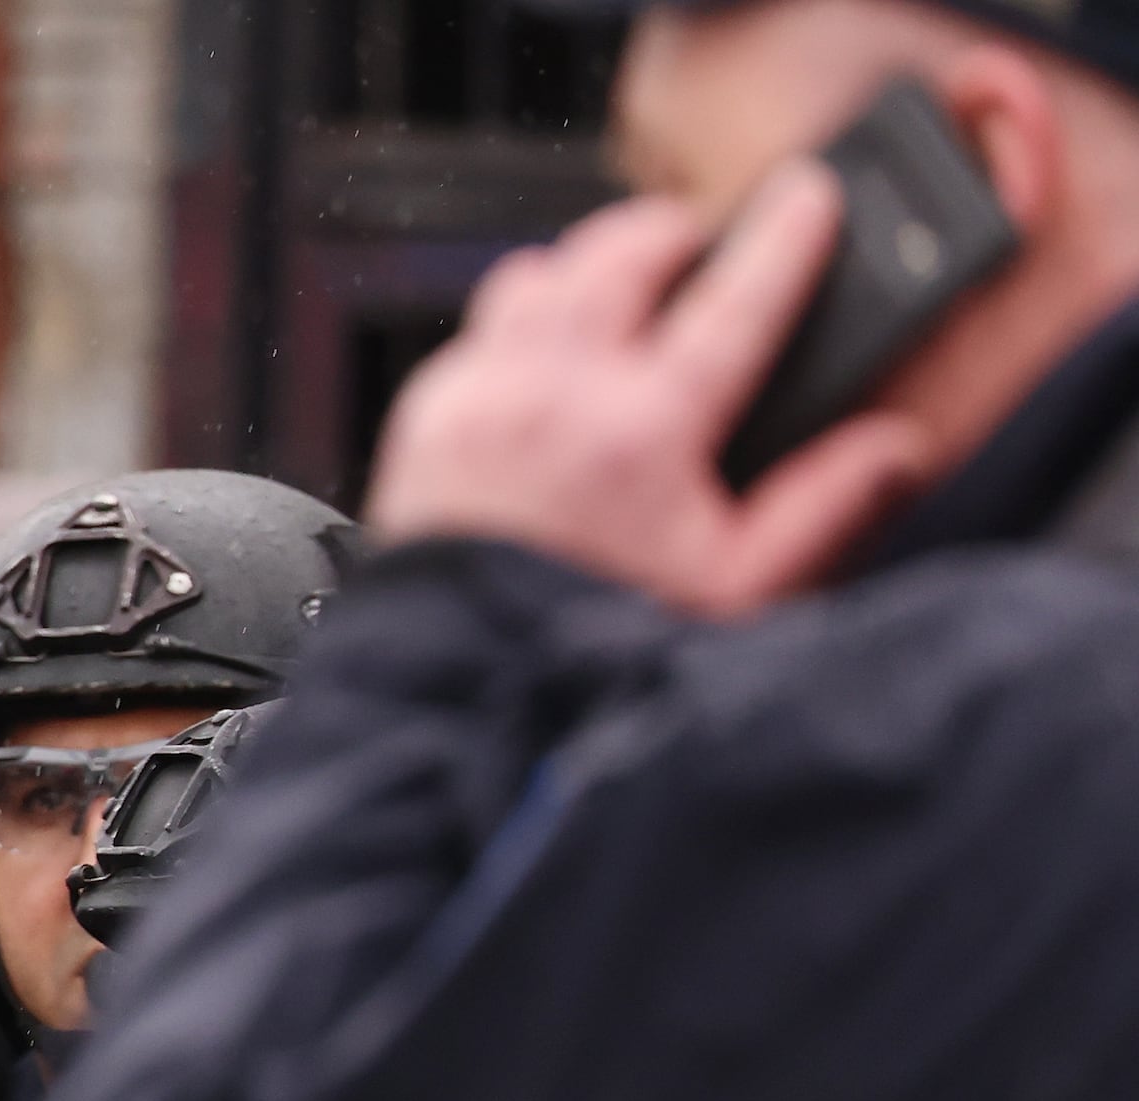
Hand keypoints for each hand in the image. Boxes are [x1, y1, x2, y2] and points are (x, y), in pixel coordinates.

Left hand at [364, 165, 936, 617]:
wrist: (466, 687)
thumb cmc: (590, 641)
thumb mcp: (732, 589)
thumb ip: (821, 508)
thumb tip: (896, 447)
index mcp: (642, 432)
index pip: (736, 299)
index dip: (784, 237)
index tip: (809, 193)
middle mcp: (553, 394)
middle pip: (620, 253)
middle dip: (670, 233)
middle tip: (703, 246)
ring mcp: (480, 399)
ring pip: (538, 275)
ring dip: (588, 269)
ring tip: (623, 291)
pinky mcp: (423, 418)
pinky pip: (478, 331)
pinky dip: (521, 324)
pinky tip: (547, 358)